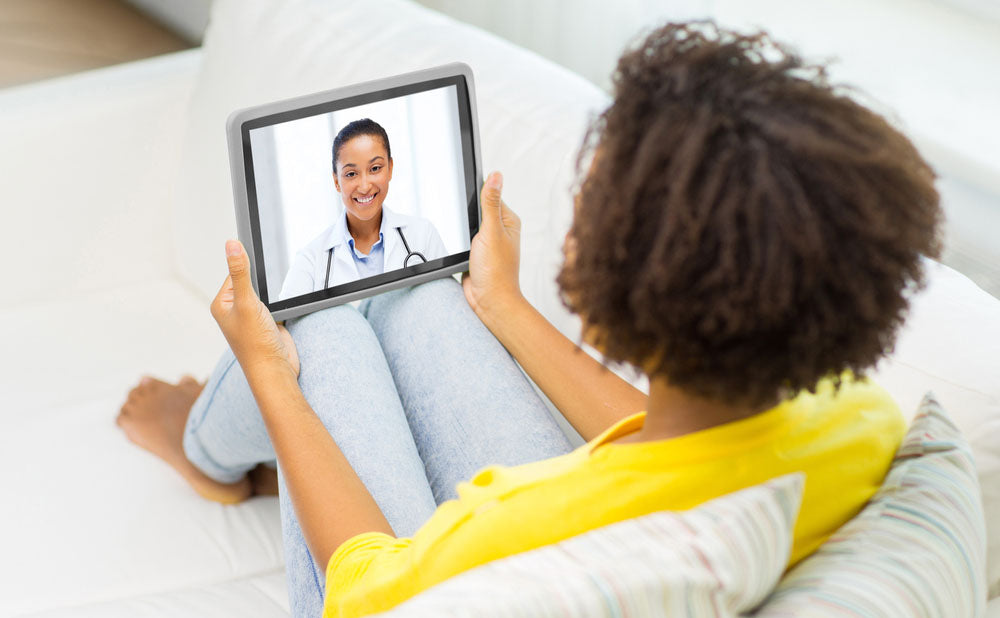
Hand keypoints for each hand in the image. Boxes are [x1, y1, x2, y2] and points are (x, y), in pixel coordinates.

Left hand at [211, 240, 299, 378]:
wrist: (275, 370)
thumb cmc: (255, 344)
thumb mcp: (247, 303)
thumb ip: (241, 272)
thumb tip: (231, 244)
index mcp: (221, 304)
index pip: (234, 273)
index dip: (248, 271)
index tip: (257, 279)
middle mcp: (234, 310)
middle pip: (251, 282)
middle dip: (263, 285)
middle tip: (265, 301)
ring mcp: (251, 317)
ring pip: (264, 294)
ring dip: (272, 297)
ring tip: (270, 311)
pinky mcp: (267, 323)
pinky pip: (274, 305)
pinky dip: (280, 306)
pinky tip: (279, 314)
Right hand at [462, 172, 524, 323]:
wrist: (489, 300)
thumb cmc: (496, 270)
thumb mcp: (491, 231)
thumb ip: (490, 203)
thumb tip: (496, 175)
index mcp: (509, 221)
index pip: (492, 195)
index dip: (478, 192)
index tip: (466, 188)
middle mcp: (501, 230)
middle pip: (479, 209)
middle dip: (468, 212)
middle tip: (465, 220)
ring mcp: (489, 241)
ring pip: (471, 224)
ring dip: (464, 227)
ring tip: (465, 237)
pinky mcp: (478, 253)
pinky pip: (467, 238)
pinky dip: (461, 239)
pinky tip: (461, 245)